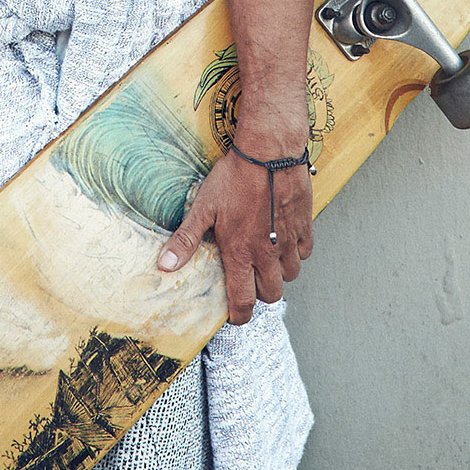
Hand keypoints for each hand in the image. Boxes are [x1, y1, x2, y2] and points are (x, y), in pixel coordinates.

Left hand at [155, 133, 313, 325]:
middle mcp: (268, 253)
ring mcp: (289, 241)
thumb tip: (164, 265)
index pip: (243, 302)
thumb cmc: (234, 178)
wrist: (269, 153)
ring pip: (290, 275)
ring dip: (278, 272)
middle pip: (271, 294)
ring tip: (263, 256)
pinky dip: (294, 251)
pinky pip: (304, 252)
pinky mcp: (305, 227)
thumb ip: (186, 240)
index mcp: (241, 253)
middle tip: (247, 277)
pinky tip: (281, 237)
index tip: (233, 314)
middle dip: (258, 292)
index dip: (238, 315)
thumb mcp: (203, 207)